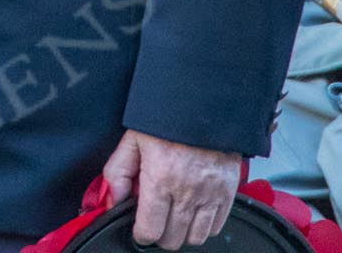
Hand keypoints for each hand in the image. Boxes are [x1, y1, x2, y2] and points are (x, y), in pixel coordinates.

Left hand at [100, 130, 240, 247]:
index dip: (140, 233)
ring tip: (175, 215)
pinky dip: (205, 225)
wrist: (204, 101)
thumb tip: (113, 201)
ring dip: (183, 232)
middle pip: (172, 239)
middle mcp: (187, 191)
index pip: (149, 230)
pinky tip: (194, 210)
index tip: (139, 227)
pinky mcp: (228, 191)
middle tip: (156, 218)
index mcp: (160, 179)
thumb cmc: (166, 118)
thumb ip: (118, 173)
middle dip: (160, 233)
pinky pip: (217, 226)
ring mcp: (211, 193)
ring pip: (196, 237)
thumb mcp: (133, 140)